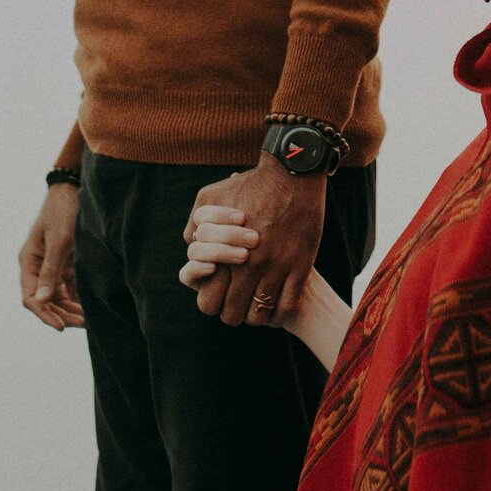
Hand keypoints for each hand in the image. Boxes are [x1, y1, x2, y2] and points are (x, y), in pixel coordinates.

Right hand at [19, 183, 84, 329]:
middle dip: (61, 314)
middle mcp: (37, 267)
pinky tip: (90, 306)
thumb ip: (50, 270)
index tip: (61, 326)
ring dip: (70, 309)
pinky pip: (69, 287)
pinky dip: (78, 297)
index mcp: (28, 261)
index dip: (44, 314)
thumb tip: (41, 300)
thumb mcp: (59, 240)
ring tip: (88, 319)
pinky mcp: (65, 263)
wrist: (74, 188)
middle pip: (44, 300)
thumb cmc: (63, 211)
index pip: (30, 298)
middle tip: (82, 324)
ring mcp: (51, 265)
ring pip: (57, 296)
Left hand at [186, 156, 324, 326]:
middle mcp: (248, 265)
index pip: (208, 302)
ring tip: (258, 308)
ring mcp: (276, 268)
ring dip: (257, 316)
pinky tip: (278, 309)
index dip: (212, 306)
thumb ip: (196, 224)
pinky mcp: (300, 267)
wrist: (293, 174)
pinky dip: (280, 314)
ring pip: (260, 314)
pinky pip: (286, 307)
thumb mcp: (210, 197)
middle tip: (238, 307)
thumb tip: (189, 244)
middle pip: (232, 314)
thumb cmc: (251, 184)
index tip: (219, 299)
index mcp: (223, 253)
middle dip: (232, 314)